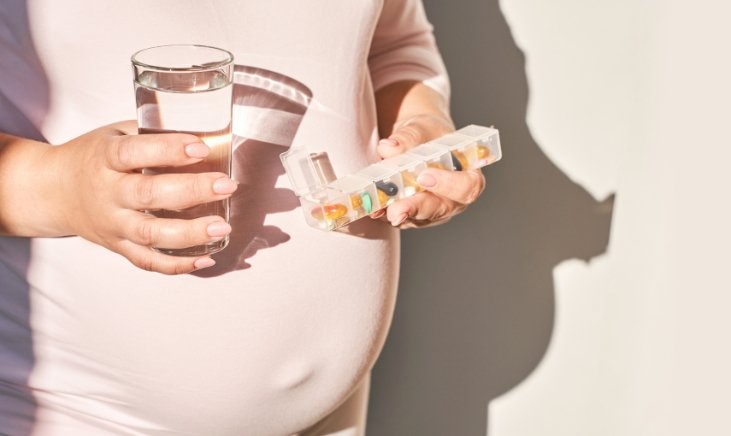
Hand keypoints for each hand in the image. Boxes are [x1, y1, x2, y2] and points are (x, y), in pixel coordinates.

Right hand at [46, 121, 235, 273]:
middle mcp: (107, 193)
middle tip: (226, 185)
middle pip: (148, 195)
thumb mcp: (115, 134)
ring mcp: (112, 224)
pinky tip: (206, 258)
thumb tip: (206, 132)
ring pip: (149, 234)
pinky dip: (177, 265)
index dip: (168, 150)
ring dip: (190, 233)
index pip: (135, 153)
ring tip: (222, 226)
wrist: (53, 191)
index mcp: (104, 158)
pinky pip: (147, 261)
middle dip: (192, 190)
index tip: (201, 148)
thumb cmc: (94, 158)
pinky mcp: (117, 246)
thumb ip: (153, 133)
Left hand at [372, 115, 485, 228]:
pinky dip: (385, 214)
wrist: (415, 141)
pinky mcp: (413, 217)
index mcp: (467, 175)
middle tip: (396, 210)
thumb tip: (388, 147)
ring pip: (419, 219)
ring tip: (379, 210)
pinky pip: (401, 219)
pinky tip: (373, 209)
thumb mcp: (421, 128)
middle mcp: (453, 198)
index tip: (425, 177)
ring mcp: (433, 211)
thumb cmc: (427, 134)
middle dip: (416, 209)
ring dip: (398, 214)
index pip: (468, 187)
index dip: (449, 185)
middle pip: (441, 209)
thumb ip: (408, 137)